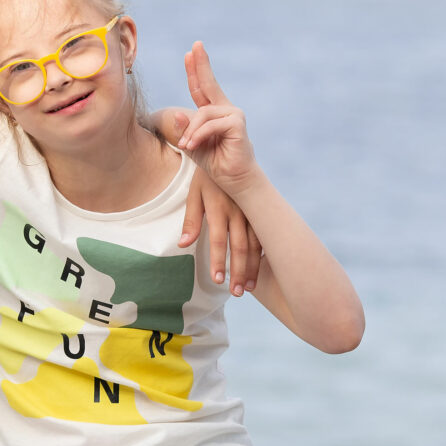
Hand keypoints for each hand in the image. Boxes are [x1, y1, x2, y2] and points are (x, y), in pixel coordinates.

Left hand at [174, 43, 258, 197]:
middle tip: (195, 46)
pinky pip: (210, 124)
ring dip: (191, 131)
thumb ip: (184, 131)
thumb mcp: (193, 145)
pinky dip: (199, 135)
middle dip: (201, 65)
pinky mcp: (237, 123)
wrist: (235, 180)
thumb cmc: (216, 163)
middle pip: (208, 84)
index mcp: (214, 113)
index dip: (196, 71)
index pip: (201, 89)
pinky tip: (192, 145)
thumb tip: (177, 114)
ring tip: (186, 145)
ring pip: (202, 113)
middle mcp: (225, 109)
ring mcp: (233, 114)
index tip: (190, 52)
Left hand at [180, 168, 260, 296]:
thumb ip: (191, 220)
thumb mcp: (194, 194)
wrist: (226, 153)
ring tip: (249, 287)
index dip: (218, 261)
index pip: (218, 240)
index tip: (217, 280)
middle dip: (239, 271)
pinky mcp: (258, 210)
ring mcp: (251, 211)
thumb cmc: (205, 178)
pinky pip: (263, 235)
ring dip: (253, 266)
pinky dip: (263, 254)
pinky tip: (263, 270)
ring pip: (255, 243)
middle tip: (237, 292)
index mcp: (219, 207)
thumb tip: (183, 244)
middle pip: (240, 246)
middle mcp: (238, 210)